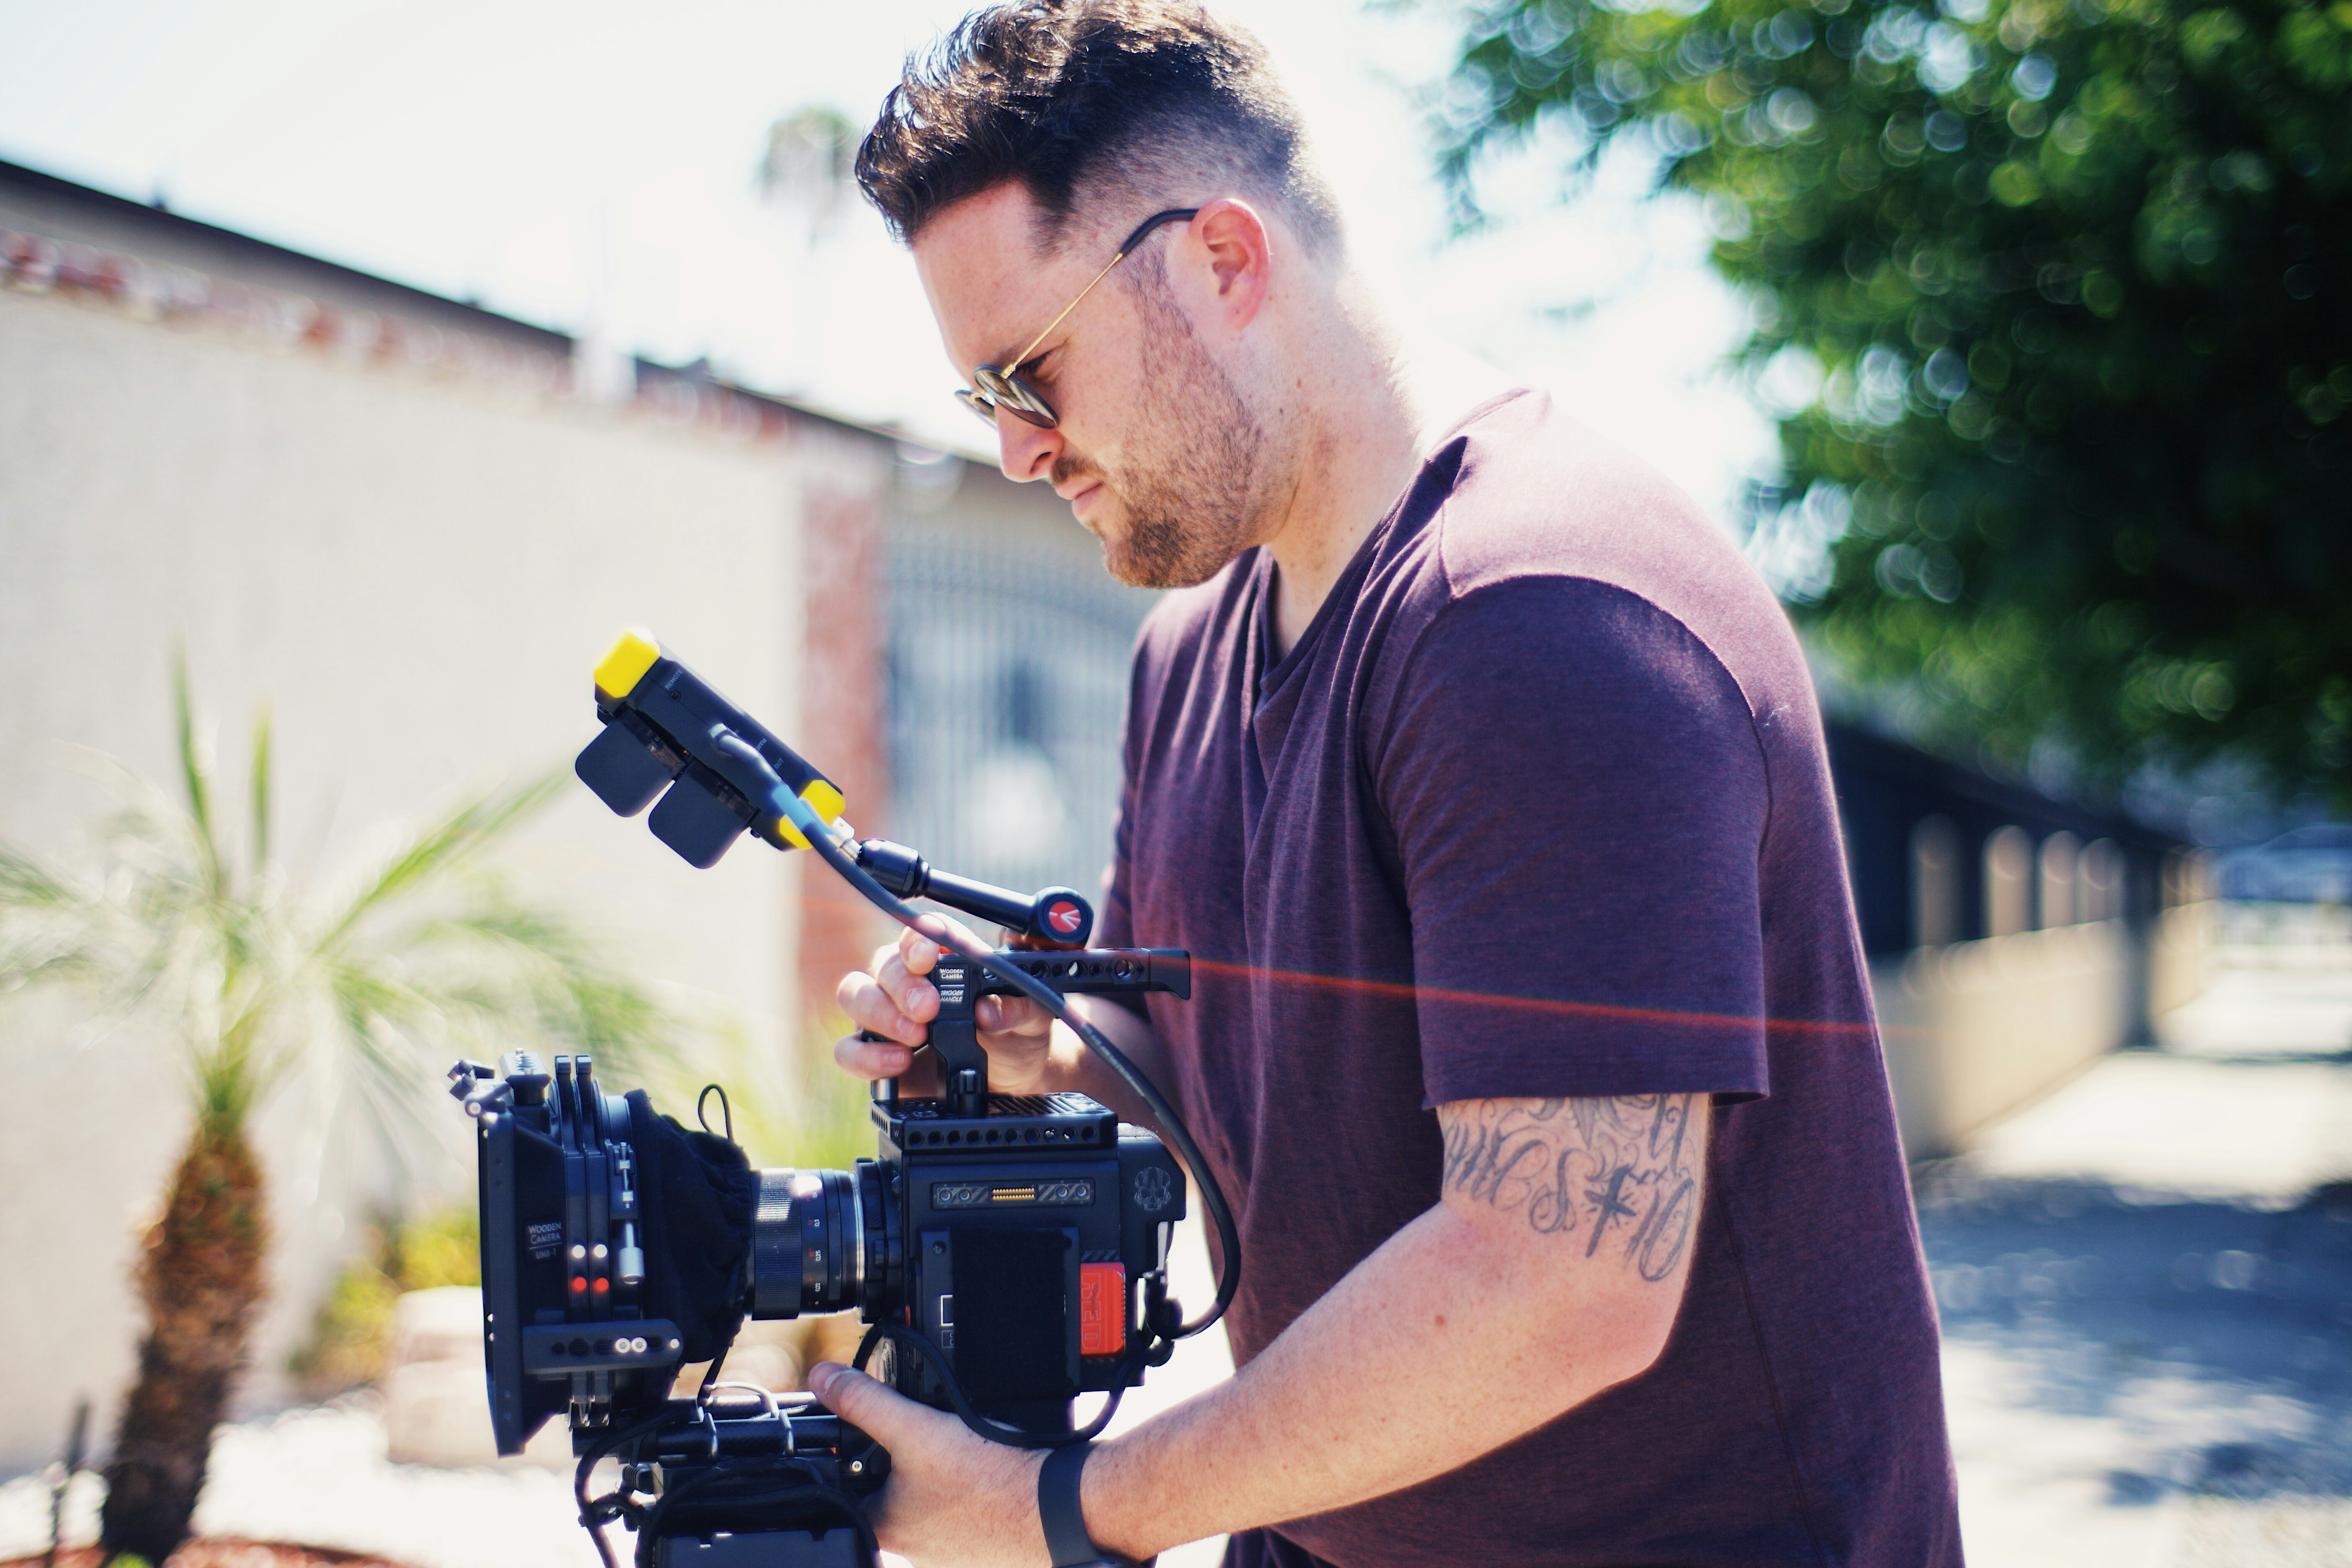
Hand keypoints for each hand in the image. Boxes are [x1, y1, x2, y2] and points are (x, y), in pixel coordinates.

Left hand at [809, 1360, 1049, 1567]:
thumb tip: (822, 1379)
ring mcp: (946, 1555)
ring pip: (928, 1501)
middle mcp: (910, 1551)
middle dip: (904, 1461)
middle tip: (934, 1438)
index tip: (875, 1434)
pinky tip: (987, 1473)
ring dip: (940, 1475)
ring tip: (964, 1453)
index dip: (854, 1453)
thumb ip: (865, 1401)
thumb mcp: (916, 1428)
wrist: (1059, 1509)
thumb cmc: (989, 1480)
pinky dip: (970, 1491)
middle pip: (888, 1491)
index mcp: (884, 1530)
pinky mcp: (978, 1550)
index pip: (845, 1488)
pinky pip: (962, 1513)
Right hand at [833, 915, 1057, 1094]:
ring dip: (880, 1013)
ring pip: (856, 995)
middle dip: (903, 985)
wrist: (1014, 1078)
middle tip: (928, 1009)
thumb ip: (1022, 1006)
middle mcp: (908, 979)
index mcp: (947, 958)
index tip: (927, 958)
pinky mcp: (874, 1053)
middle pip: (885, 964)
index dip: (919, 940)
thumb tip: (990, 1009)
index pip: (923, 932)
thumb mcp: (1034, 1018)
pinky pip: (849, 1049)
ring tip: (915, 1036)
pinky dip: (867, 1056)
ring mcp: (886, 1015)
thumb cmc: (1018, 1033)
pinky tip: (898, 1062)